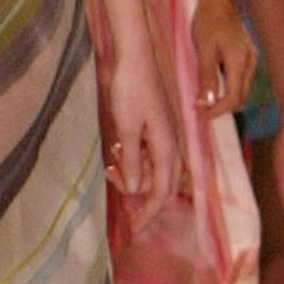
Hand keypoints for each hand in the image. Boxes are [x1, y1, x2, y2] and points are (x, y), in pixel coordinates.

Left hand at [100, 35, 180, 238]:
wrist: (133, 56)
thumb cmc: (129, 89)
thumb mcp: (126, 128)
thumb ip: (133, 161)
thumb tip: (136, 189)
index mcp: (166, 147)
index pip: (162, 191)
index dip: (149, 211)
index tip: (135, 226)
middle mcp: (170, 143)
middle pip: (162, 183)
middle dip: (141, 194)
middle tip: (118, 190)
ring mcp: (164, 134)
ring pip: (154, 168)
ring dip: (135, 173)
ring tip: (113, 166)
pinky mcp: (156, 125)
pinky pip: (148, 152)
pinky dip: (134, 158)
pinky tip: (118, 150)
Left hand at [191, 0, 257, 117]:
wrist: (219, 0)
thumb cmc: (208, 21)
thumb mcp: (203, 49)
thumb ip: (206, 77)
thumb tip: (205, 103)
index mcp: (241, 61)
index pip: (233, 98)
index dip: (217, 110)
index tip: (200, 115)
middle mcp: (251, 62)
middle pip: (240, 98)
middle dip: (221, 108)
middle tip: (200, 111)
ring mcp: (251, 59)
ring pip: (241, 91)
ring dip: (225, 100)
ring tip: (204, 101)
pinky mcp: (248, 56)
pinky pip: (240, 81)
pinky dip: (228, 89)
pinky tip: (213, 87)